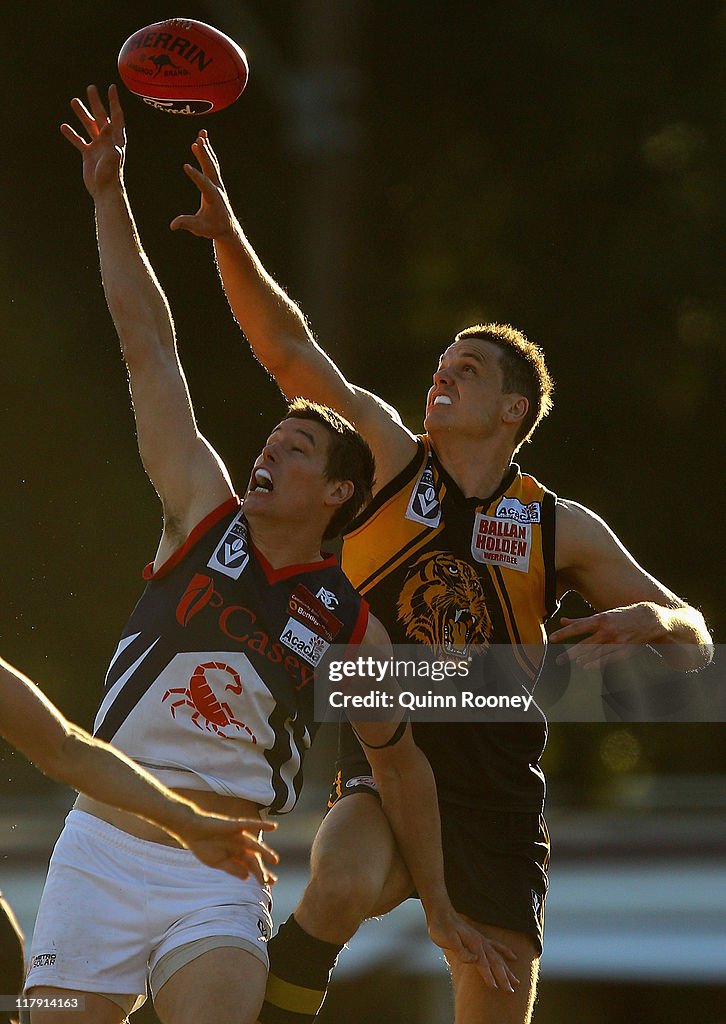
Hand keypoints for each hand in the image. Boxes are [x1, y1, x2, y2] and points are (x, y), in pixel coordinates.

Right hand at [61, 85, 125, 197]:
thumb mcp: (111, 159)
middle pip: (101, 117)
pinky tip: (63, 126)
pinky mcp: (89, 154)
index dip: (114, 102)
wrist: (104, 191)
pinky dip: (72, 134)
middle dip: (96, 102)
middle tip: (90, 88)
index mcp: (116, 139)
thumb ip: (110, 144)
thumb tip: (108, 129)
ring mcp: (98, 146)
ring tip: (73, 101)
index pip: (116, 116)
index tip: (112, 88)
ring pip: (89, 126)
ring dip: (82, 114)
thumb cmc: (110, 176)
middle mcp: (107, 140)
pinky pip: (79, 140)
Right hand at [171, 130, 234, 238]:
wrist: (226, 228)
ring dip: (206, 149)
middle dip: (204, 155)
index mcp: (213, 198)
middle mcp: (217, 188)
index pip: (204, 184)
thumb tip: (172, 226)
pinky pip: (211, 165)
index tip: (186, 166)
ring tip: (201, 135)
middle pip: (210, 168)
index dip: (195, 176)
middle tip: (199, 141)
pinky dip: (206, 153)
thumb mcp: (199, 229)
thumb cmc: (212, 228)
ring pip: (211, 163)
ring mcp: (217, 184)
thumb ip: (187, 224)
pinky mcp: (215, 182)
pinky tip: (199, 142)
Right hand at [178, 814, 278, 884]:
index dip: (259, 875)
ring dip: (265, 852)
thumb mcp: (218, 862)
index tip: (267, 885)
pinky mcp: (236, 826)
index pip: (250, 867)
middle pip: (254, 859)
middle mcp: (240, 847)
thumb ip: (232, 869)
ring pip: (255, 845)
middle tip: (272, 881)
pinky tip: (273, 827)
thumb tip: (247, 876)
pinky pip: (251, 824)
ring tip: (275, 861)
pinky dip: (262, 824)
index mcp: (235, 856)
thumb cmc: (203, 847)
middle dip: (262, 870)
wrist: (192, 831)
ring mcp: (239, 836)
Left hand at [426, 906, 518, 991]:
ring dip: (507, 970)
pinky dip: (506, 952)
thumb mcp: (448, 941)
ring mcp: (482, 940)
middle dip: (504, 977)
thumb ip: (461, 951)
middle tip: (511, 991)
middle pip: (495, 962)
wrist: (441, 914)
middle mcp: (481, 943)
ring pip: (499, 957)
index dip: (489, 976)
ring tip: (517, 981)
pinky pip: (497, 946)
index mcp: (473, 944)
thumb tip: (474, 960)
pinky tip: (514, 957)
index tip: (495, 988)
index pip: (483, 963)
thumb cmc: (441, 928)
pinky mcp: (480, 939)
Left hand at [550, 603, 665, 670]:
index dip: (563, 633)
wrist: (649, 619)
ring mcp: (616, 641)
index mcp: (600, 619)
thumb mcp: (602, 615)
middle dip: (570, 653)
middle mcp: (607, 630)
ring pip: (595, 653)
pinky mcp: (624, 650)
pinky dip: (596, 663)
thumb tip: (562, 621)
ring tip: (572, 662)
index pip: (577, 627)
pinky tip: (586, 666)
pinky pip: (607, 659)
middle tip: (558, 660)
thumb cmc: (621, 616)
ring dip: (582, 659)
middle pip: (585, 644)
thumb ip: (581, 620)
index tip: (552, 639)